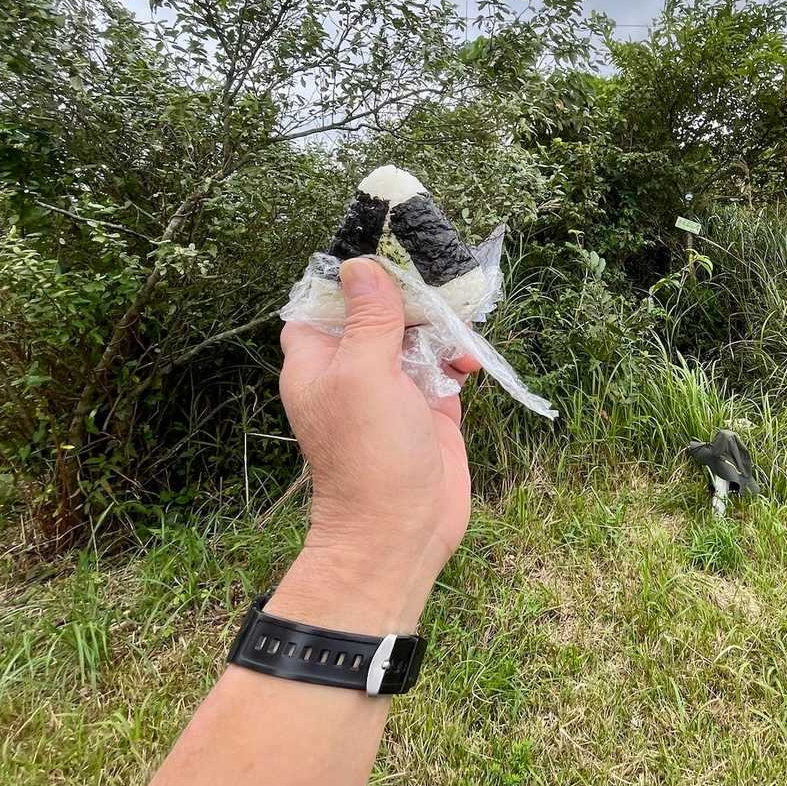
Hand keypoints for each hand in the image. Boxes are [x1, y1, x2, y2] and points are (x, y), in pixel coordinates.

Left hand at [270, 258, 477, 632]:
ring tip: (456, 333)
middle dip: (408, 297)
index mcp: (318, 361)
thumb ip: (367, 317)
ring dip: (440, 327)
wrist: (401, 531)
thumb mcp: (363, 374)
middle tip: (436, 284)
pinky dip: (459, 357)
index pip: (322, 303)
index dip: (348, 279)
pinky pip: (444, 365)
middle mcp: (352, 370)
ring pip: (416, 334)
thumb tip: (361, 264)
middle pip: (378, 311)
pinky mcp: (430, 407)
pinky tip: (468, 362)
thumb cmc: (368, 454)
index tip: (383, 255)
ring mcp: (392, 389)